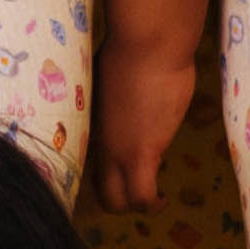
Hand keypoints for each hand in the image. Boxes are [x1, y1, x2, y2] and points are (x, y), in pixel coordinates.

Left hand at [87, 33, 204, 212]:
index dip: (100, 177)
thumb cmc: (130, 49)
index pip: (86, 166)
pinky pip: (144, 193)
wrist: (148, 43)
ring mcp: (121, 150)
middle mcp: (101, 144)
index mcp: (90, 125)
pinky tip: (164, 199)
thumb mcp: (109, 77)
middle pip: (99, 189)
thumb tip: (120, 97)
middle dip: (117, 200)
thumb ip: (111, 97)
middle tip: (135, 191)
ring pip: (121, 200)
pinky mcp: (147, 151)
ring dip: (136, 204)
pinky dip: (153, 203)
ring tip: (154, 200)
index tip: (116, 176)